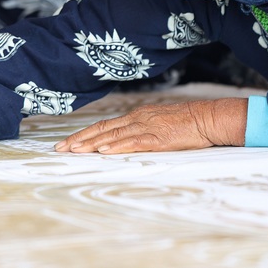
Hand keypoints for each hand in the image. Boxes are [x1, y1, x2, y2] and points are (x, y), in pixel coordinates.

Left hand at [54, 99, 247, 153]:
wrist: (208, 118)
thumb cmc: (186, 123)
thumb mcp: (159, 124)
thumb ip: (141, 131)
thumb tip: (123, 142)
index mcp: (136, 116)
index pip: (104, 126)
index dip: (84, 134)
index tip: (67, 143)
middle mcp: (137, 119)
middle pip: (102, 129)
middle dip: (79, 139)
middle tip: (59, 148)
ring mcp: (147, 127)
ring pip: (113, 136)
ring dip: (91, 144)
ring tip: (74, 151)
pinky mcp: (158, 138)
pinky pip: (133, 142)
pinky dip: (116, 146)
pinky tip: (103, 151)